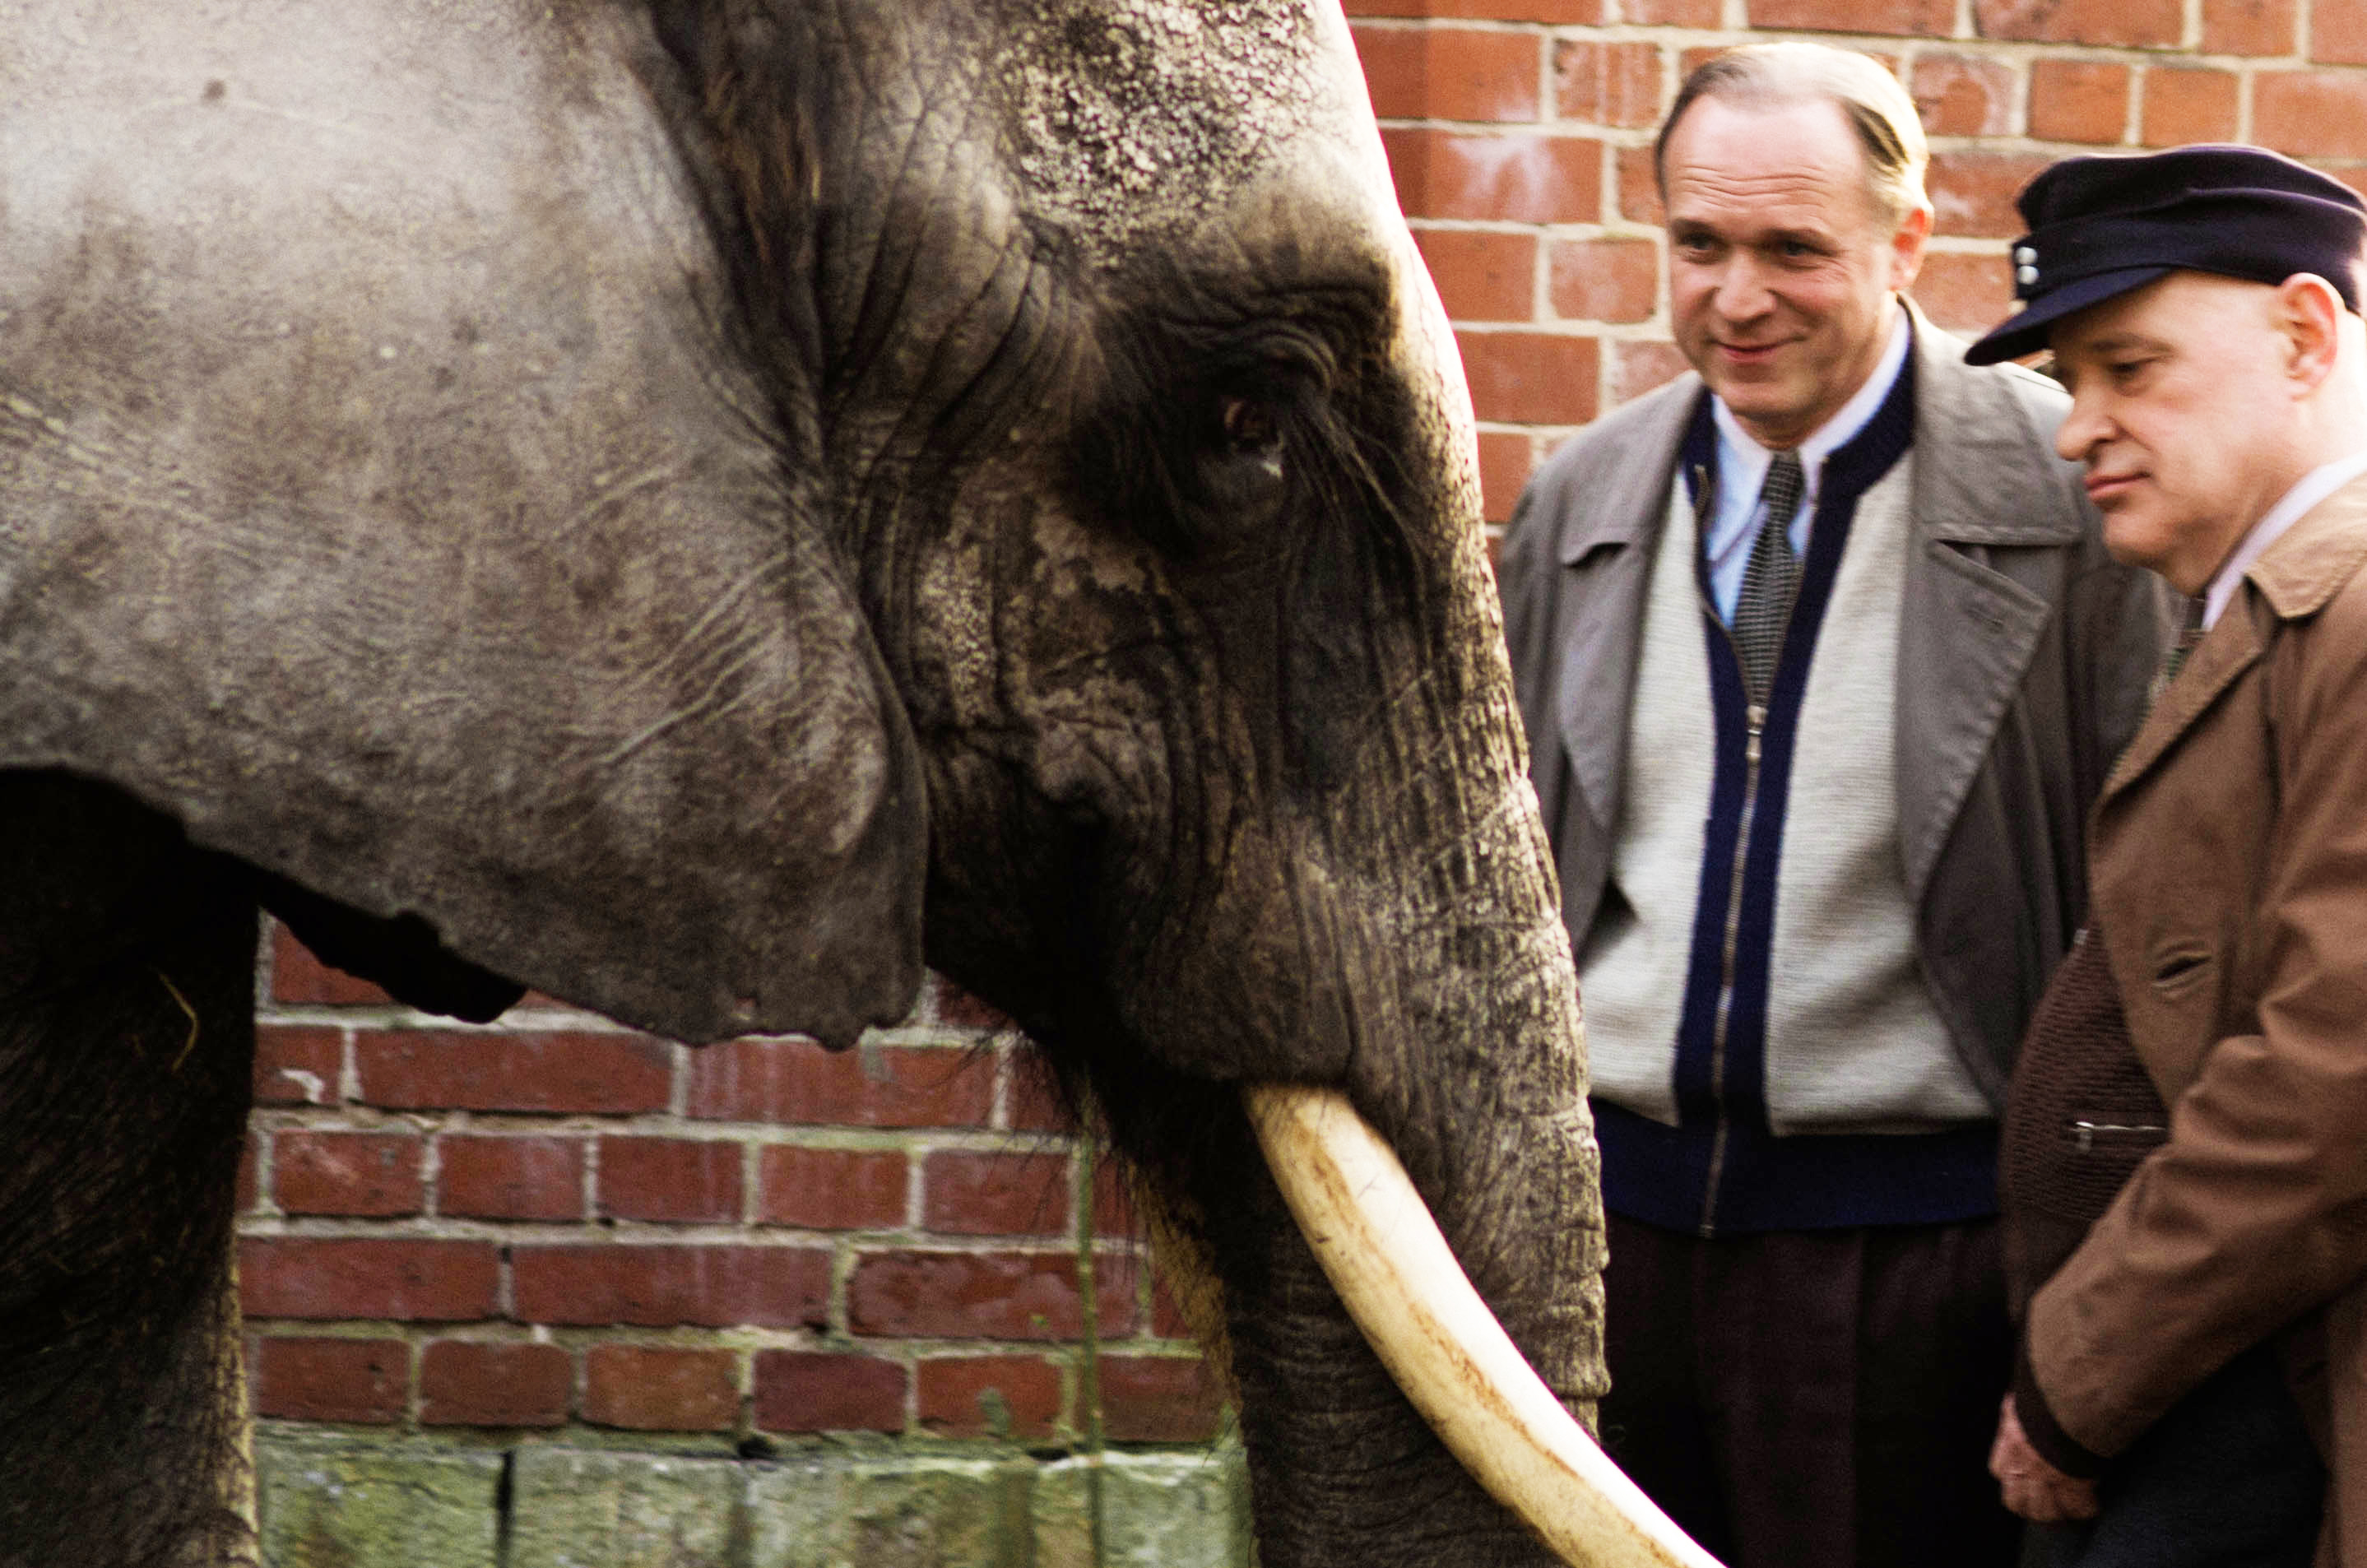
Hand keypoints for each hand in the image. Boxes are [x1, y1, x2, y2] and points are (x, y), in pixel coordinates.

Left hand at [1990, 1394, 2100, 1522]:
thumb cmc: (2048, 1390)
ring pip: (2044, 1511)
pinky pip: (2077, 1507)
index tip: (2022, 1480)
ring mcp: (2047, 1474)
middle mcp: (2023, 1460)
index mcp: (2010, 1437)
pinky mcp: (2074, 1481)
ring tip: (2065, 1511)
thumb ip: (2018, 1411)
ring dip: (2055, 1513)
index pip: (1999, 1470)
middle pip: (2016, 1500)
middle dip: (2028, 1507)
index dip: (2011, 1477)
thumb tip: (2016, 1406)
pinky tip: (2091, 1505)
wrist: (2071, 1392)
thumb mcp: (2024, 1399)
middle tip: (2042, 1508)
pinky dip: (2085, 1509)